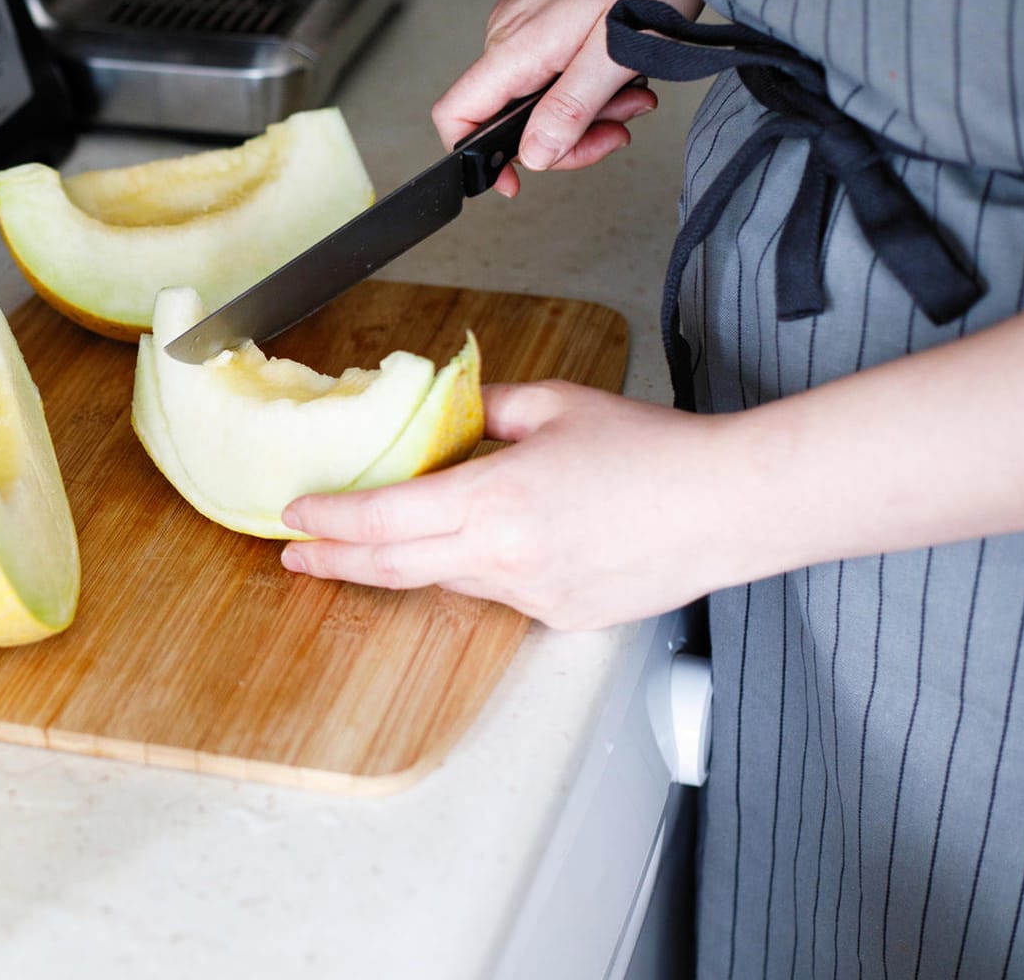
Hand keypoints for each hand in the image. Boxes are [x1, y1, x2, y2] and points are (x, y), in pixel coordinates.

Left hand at [279, 382, 731, 630]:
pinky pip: (500, 595)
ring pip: (448, 581)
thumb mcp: (556, 405)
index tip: (294, 517)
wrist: (729, 506)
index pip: (384, 518)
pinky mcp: (560, 618)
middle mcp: (504, 557)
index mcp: (494, 498)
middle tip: (296, 556)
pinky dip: (485, 569)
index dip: (330, 520)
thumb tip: (446, 413)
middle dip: (335, 562)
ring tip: (390, 540)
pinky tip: (508, 543)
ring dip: (414, 561)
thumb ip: (486, 410)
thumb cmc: (655, 450)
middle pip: (393, 568)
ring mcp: (532, 596)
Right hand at [433, 0, 701, 196]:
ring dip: (586, 110)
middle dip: (566, 137)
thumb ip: (571, 109)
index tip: (514, 180)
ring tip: (630, 93)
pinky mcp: (546, 16)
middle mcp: (510, 35)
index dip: (477, 159)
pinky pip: (552, 70)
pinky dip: (587, 84)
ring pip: (537, 96)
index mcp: (516, 47)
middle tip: (614, 130)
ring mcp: (526, 23)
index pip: (457, 115)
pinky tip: (619, 72)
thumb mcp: (617, 53)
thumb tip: (535, 155)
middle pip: (507, 117)